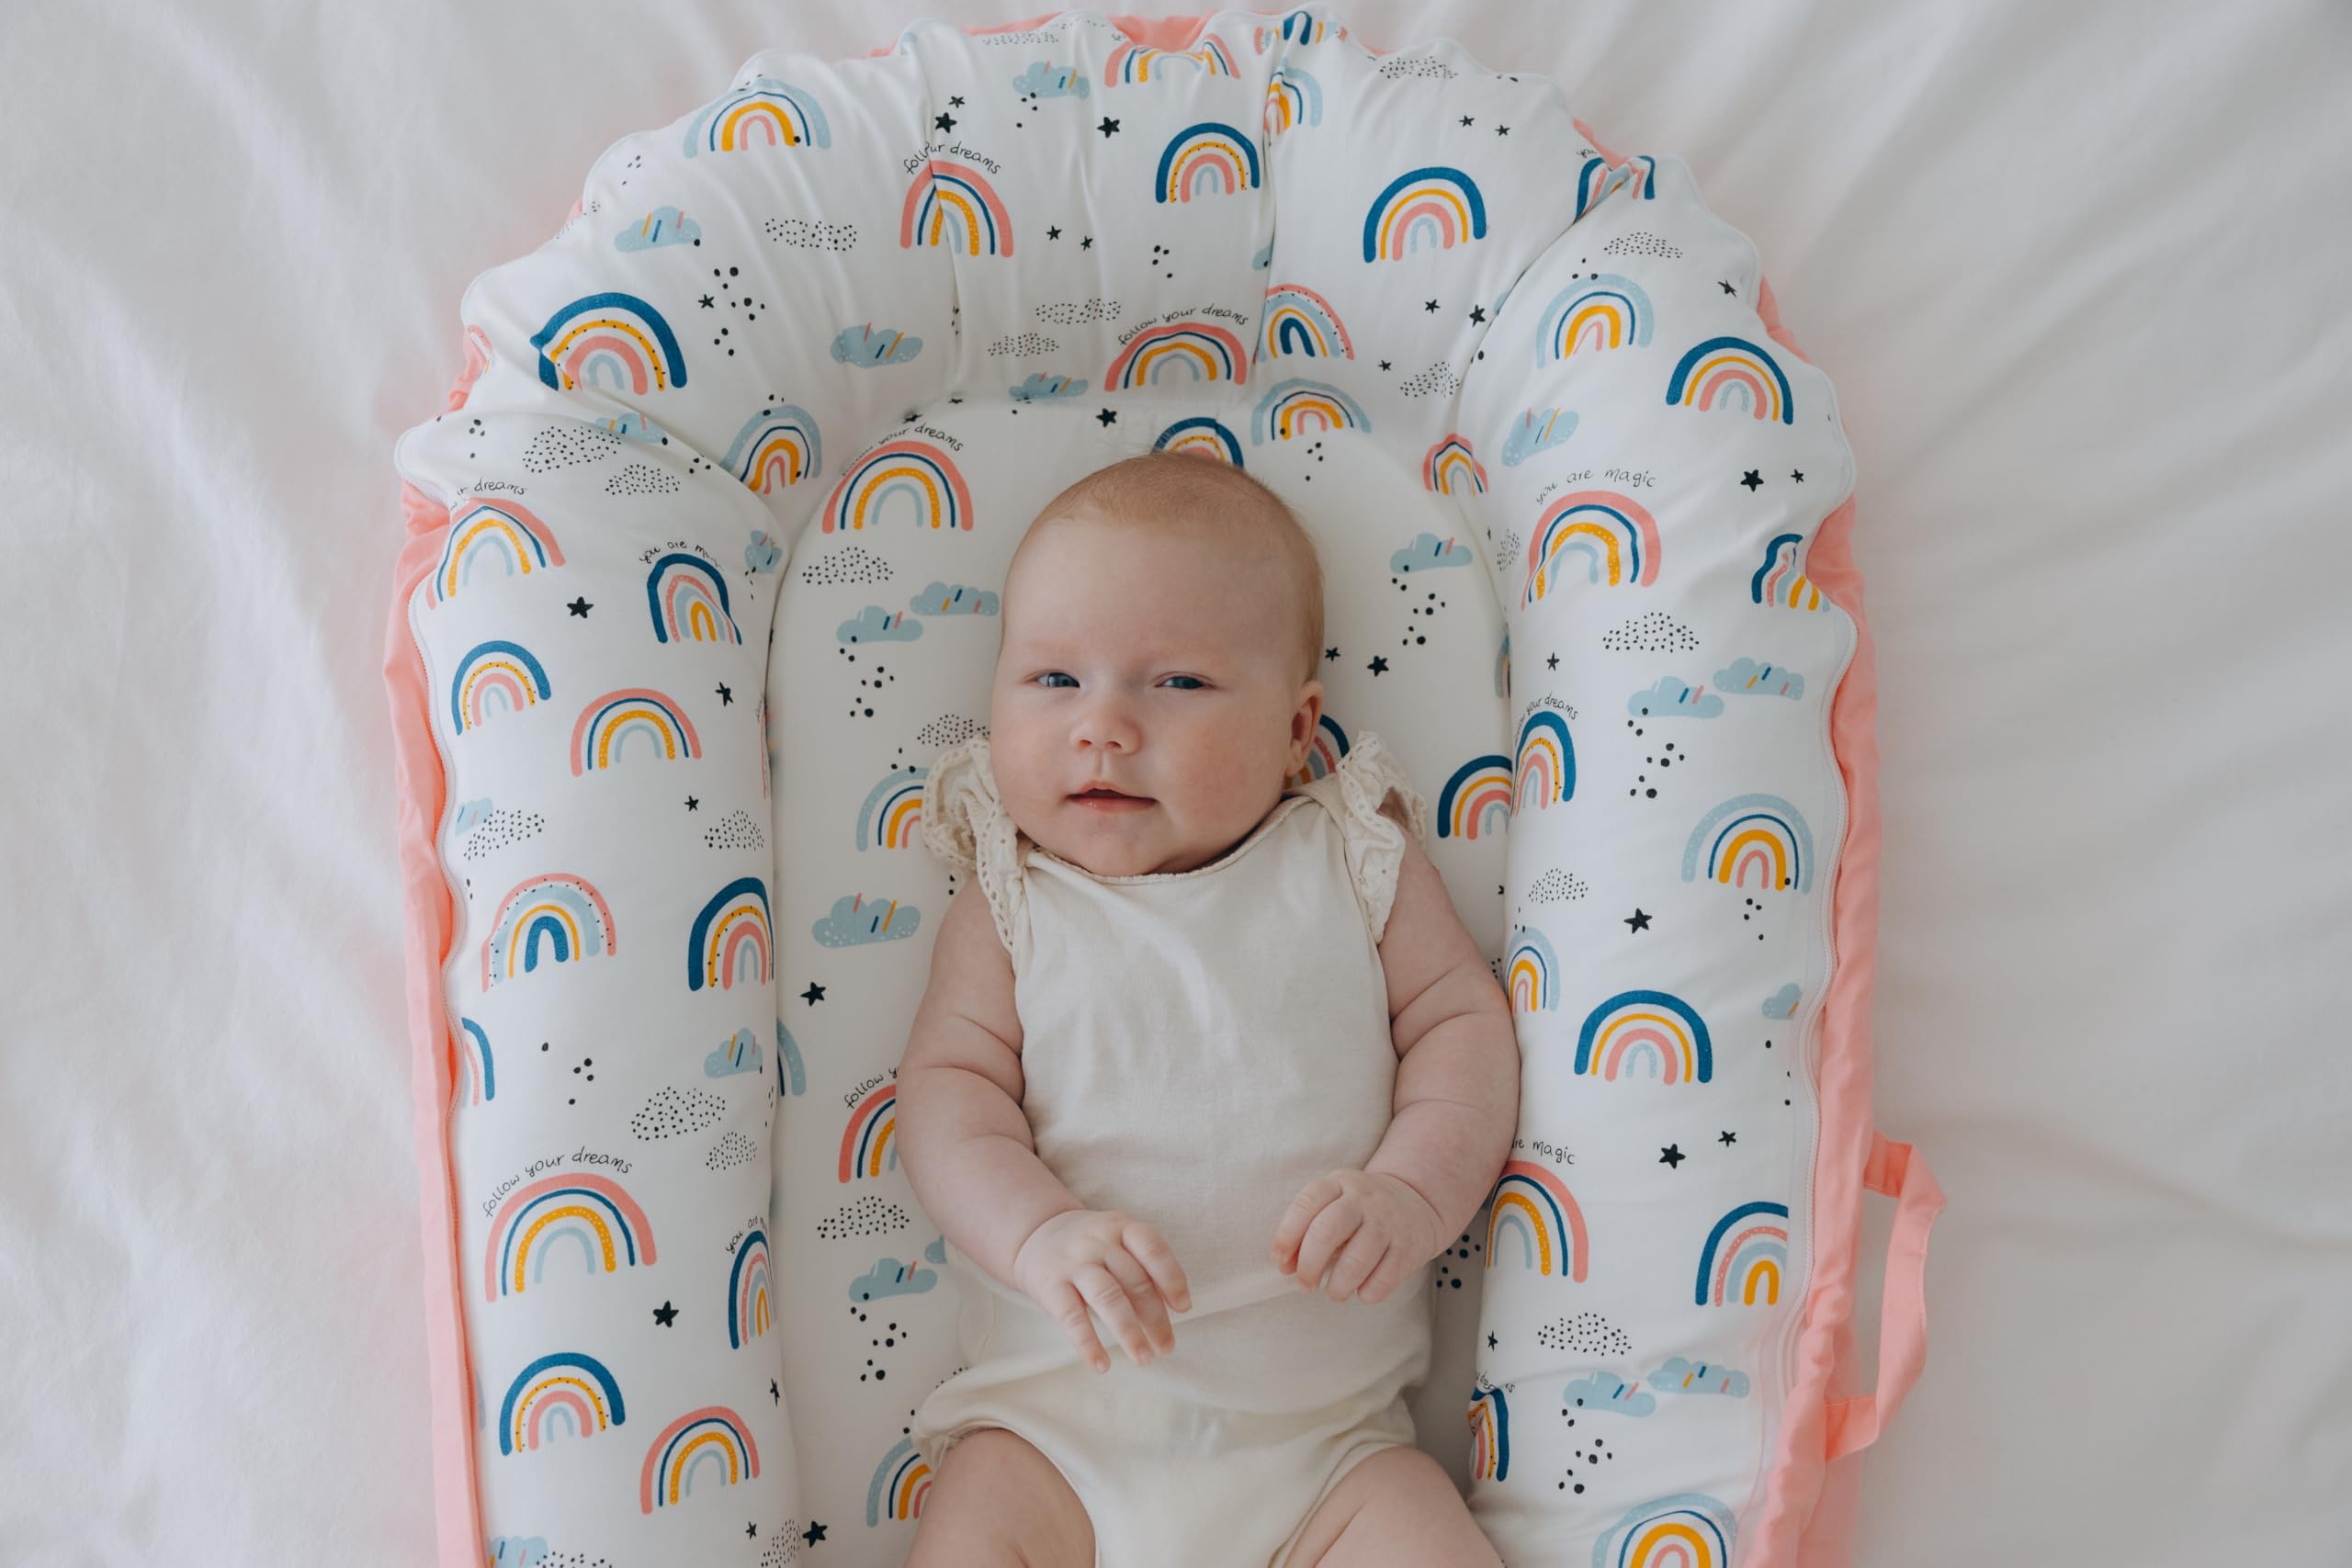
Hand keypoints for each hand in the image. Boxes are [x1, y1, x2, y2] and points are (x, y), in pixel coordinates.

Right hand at [1011, 1208, 1192, 1373]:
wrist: (1035, 1235)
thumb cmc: (1092, 1246)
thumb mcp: (1117, 1240)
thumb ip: (1143, 1265)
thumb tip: (1175, 1308)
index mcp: (1120, 1228)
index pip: (1152, 1248)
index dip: (1171, 1277)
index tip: (1183, 1307)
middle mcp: (1098, 1242)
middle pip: (1134, 1280)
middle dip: (1155, 1318)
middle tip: (1167, 1347)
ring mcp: (1073, 1263)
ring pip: (1107, 1297)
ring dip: (1129, 1332)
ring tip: (1143, 1358)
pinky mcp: (1050, 1286)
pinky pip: (1072, 1317)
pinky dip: (1088, 1343)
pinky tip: (1102, 1365)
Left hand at [1269, 1168, 1443, 1304]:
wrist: (1417, 1202)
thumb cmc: (1361, 1213)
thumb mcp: (1334, 1207)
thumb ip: (1307, 1232)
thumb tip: (1286, 1266)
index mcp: (1339, 1183)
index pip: (1306, 1203)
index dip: (1286, 1235)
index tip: (1280, 1261)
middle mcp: (1364, 1198)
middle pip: (1327, 1231)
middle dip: (1309, 1265)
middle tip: (1306, 1284)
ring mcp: (1389, 1222)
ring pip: (1356, 1259)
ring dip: (1338, 1285)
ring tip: (1335, 1293)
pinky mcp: (1409, 1247)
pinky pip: (1384, 1278)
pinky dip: (1368, 1292)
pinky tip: (1363, 1291)